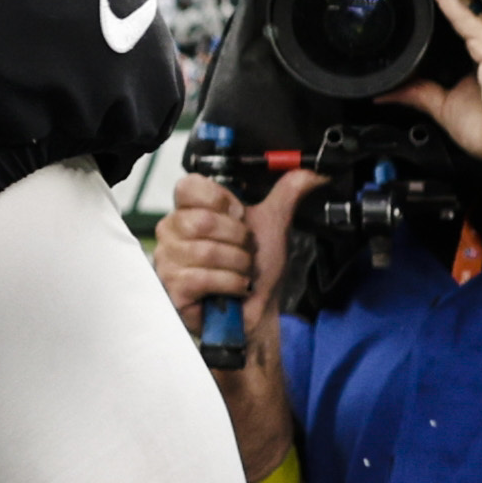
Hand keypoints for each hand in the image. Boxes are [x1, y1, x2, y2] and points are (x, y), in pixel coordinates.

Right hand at [152, 164, 320, 362]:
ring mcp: (167, 261)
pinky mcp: (172, 288)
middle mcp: (171, 232)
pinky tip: (234, 289)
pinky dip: (231, 284)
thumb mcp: (273, 223)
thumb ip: (288, 192)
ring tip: (240, 272)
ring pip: (207, 251)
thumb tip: (314, 172)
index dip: (220, 201)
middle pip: (203, 221)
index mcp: (189, 210)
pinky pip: (203, 278)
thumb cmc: (256, 270)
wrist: (258, 310)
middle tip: (244, 252)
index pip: (189, 186)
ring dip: (238, 265)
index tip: (239, 216)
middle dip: (238, 240)